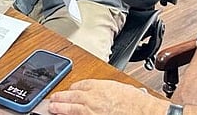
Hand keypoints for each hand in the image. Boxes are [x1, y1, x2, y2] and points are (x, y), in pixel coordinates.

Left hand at [48, 80, 169, 114]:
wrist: (143, 111)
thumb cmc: (136, 102)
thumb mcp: (120, 87)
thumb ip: (107, 89)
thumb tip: (102, 93)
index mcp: (100, 86)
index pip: (81, 84)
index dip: (73, 88)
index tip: (70, 90)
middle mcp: (93, 97)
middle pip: (72, 95)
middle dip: (62, 97)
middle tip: (53, 98)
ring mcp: (91, 110)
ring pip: (71, 108)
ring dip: (60, 107)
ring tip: (53, 108)